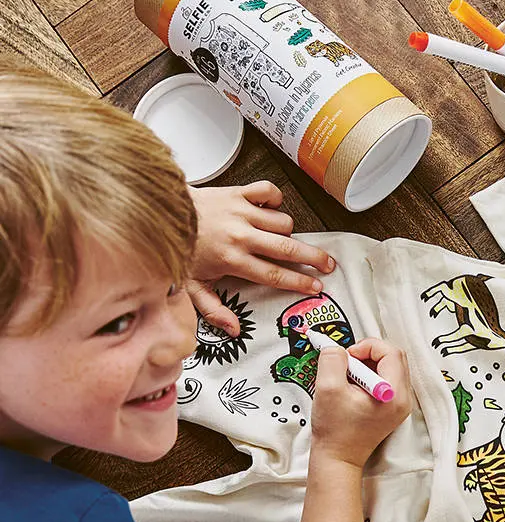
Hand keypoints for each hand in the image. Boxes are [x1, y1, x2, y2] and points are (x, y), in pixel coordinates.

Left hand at [187, 182, 336, 334]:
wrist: (159, 212)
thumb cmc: (177, 248)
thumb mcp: (190, 287)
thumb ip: (213, 310)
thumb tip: (234, 330)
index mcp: (232, 260)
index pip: (274, 274)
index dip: (299, 282)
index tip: (316, 287)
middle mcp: (241, 235)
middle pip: (288, 248)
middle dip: (313, 258)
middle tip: (328, 265)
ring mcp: (241, 212)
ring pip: (283, 222)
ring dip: (287, 232)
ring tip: (284, 240)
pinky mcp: (238, 192)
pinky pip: (269, 191)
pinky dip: (275, 199)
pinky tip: (272, 210)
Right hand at [310, 338, 411, 467]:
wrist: (338, 458)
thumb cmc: (335, 431)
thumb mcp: (327, 388)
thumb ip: (332, 360)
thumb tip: (336, 347)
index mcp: (393, 394)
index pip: (391, 352)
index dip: (367, 347)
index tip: (348, 356)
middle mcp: (403, 399)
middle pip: (394, 357)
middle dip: (368, 353)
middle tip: (347, 364)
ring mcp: (400, 404)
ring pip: (390, 367)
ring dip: (368, 364)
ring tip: (348, 377)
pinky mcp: (392, 407)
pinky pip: (386, 379)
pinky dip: (369, 375)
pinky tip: (353, 386)